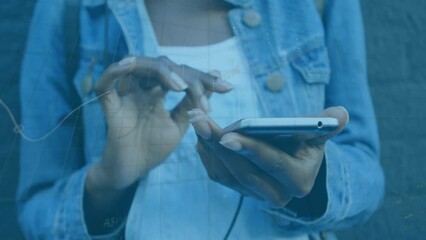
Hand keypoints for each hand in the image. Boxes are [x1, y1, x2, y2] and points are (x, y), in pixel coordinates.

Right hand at [87, 56, 232, 189]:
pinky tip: (129, 66)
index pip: (180, 74)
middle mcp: (142, 89)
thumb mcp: (179, 124)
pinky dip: (113, 72)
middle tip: (207, 89)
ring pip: (137, 66)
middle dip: (188, 75)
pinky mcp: (111, 108)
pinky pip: (105, 85)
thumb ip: (193, 103)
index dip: (203, 78)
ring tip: (181, 87)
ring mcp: (126, 96)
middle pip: (162, 66)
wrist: (132, 172)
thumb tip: (217, 76)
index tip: (228, 88)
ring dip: (160, 71)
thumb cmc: (153, 148)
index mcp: (158, 92)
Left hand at [189, 107, 348, 206]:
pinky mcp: (240, 190)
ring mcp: (255, 195)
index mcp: (298, 180)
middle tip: (199, 118)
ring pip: (226, 174)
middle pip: (243, 171)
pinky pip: (218, 175)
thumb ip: (326, 123)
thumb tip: (340, 113)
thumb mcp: (317, 133)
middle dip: (218, 144)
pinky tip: (200, 135)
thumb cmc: (305, 143)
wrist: (295, 164)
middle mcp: (276, 195)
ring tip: (197, 120)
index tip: (227, 135)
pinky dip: (206, 155)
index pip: (272, 164)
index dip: (250, 150)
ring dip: (207, 146)